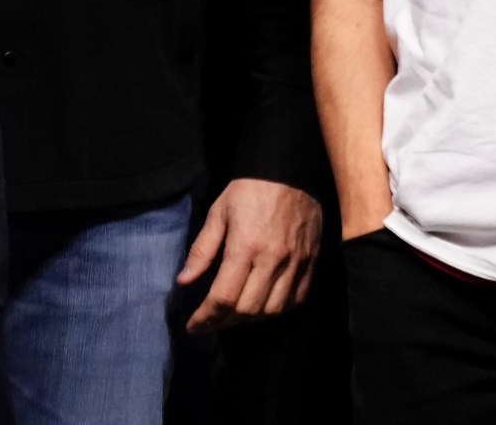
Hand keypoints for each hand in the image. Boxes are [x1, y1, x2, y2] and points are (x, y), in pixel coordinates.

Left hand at [176, 179, 322, 333]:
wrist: (290, 169)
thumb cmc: (249, 189)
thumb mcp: (218, 213)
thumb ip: (202, 250)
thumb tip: (184, 281)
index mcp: (245, 246)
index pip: (223, 297)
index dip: (205, 318)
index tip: (193, 326)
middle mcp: (273, 259)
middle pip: (248, 310)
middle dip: (224, 322)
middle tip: (211, 320)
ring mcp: (296, 262)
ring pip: (273, 310)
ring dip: (251, 319)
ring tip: (234, 314)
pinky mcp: (312, 261)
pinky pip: (297, 299)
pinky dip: (278, 309)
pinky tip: (264, 305)